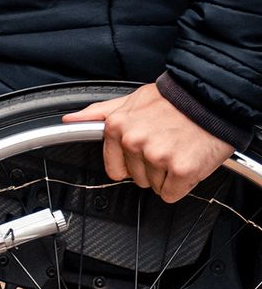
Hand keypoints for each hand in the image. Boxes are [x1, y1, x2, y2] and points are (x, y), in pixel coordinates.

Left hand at [62, 83, 233, 202]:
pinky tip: (188, 160)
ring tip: (180, 147)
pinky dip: (182, 183)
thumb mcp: (132, 100)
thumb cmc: (176, 99)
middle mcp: (135, 142)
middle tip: (168, 143)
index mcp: (118, 127)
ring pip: (154, 185)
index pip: (115, 169)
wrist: (216, 95)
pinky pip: (172, 193)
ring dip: (168, 173)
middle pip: (136, 178)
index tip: (147, 150)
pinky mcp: (181, 169)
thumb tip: (70, 120)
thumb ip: (100, 113)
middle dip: (152, 166)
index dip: (133, 163)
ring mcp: (158, 156)